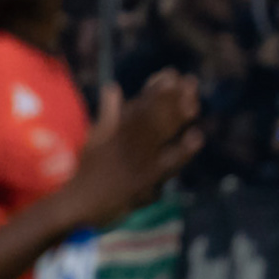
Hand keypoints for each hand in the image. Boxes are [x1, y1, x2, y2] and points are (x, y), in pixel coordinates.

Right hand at [65, 70, 202, 229]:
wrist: (81, 204)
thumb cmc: (89, 171)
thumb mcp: (95, 138)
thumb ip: (109, 113)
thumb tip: (113, 88)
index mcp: (115, 130)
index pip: (139, 104)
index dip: (156, 88)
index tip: (170, 74)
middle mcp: (126, 143)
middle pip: (153, 116)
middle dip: (172, 97)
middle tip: (190, 81)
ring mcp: (138, 162)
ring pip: (161, 136)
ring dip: (179, 118)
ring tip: (194, 103)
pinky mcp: (148, 181)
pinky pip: (168, 163)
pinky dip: (183, 150)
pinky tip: (197, 136)